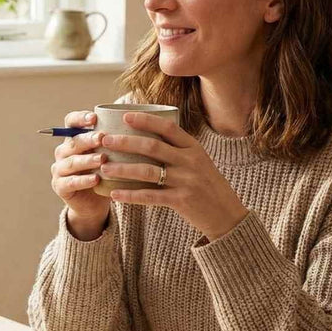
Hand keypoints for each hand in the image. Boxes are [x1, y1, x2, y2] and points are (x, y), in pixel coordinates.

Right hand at [50, 110, 110, 239]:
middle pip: (72, 142)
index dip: (80, 118)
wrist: (94, 203)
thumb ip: (115, 140)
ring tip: (102, 159)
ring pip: (71, 162)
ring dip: (87, 160)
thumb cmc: (105, 173)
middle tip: (102, 137)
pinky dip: (83, 180)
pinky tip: (96, 179)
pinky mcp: (60, 187)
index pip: (70, 122)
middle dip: (87, 139)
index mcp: (73, 138)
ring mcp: (59, 170)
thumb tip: (143, 122)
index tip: (94, 118)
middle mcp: (63, 152)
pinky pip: (71, 182)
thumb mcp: (110, 154)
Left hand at [100, 112, 248, 240]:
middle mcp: (190, 161)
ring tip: (104, 167)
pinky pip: (150, 196)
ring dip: (122, 169)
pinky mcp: (181, 200)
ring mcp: (186, 181)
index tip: (125, 115)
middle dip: (125, 142)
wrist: (227, 215)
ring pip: (147, 171)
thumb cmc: (208, 186)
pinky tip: (115, 194)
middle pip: (152, 147)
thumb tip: (147, 139)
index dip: (146, 120)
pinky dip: (130, 195)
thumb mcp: (199, 162)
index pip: (168, 127)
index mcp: (194, 148)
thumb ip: (178, 151)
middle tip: (106, 140)